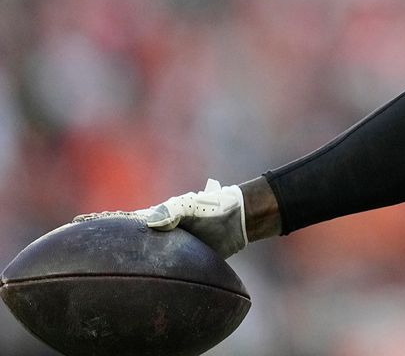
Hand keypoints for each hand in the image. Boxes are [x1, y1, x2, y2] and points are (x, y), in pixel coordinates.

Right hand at [75, 179, 246, 258]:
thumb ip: (174, 211)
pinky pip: (159, 268)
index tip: (74, 223)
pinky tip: (139, 289)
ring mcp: (168, 246)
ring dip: (121, 260)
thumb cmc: (215, 207)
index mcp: (156, 217)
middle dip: (103, 242)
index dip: (98, 221)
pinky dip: (145, 274)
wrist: (239, 220)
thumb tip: (149, 224)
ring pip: (139, 255)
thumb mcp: (193, 206)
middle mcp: (158, 231)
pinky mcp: (181, 259)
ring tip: (99, 272)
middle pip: (125, 239)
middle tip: (78, 250)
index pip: (121, 219)